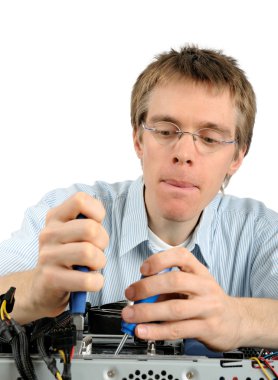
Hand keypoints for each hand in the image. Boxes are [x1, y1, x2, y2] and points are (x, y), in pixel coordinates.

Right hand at [30, 192, 108, 318]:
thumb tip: (99, 216)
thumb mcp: (74, 231)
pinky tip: (90, 281)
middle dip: (103, 242)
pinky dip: (97, 282)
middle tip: (97, 250)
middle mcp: (48, 233)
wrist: (44, 286)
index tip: (96, 225)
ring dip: (100, 262)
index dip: (97, 212)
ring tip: (92, 266)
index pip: (80, 200)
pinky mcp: (50, 278)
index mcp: (55, 216)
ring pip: (89, 253)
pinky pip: (86, 279)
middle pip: (90, 228)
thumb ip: (88, 219)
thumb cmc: (68, 254)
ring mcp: (47, 255)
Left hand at [122, 247, 242, 350]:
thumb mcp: (193, 286)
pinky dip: (157, 331)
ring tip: (130, 316)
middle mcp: (204, 286)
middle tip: (130, 294)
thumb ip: (169, 288)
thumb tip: (140, 295)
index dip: (160, 260)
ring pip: (174, 308)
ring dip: (147, 312)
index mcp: (199, 271)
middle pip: (174, 281)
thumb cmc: (208, 300)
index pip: (181, 256)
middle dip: (147, 287)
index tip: (143, 269)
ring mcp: (207, 307)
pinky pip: (178, 329)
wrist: (237, 321)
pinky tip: (144, 331)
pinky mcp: (207, 328)